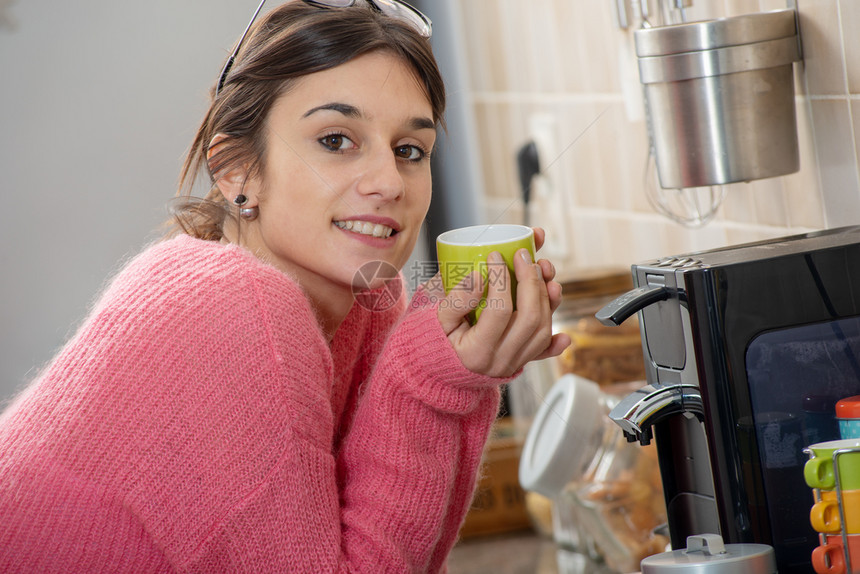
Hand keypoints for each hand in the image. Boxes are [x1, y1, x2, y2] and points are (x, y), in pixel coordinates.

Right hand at [435, 227, 570, 377]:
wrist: (439, 372)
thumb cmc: (436, 340)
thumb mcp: (436, 321)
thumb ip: (455, 300)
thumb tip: (479, 277)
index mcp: (476, 351)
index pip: (499, 310)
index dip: (501, 279)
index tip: (496, 255)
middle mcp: (500, 361)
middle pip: (529, 318)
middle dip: (531, 281)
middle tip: (524, 256)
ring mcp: (513, 363)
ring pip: (542, 329)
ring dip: (548, 298)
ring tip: (543, 270)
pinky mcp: (519, 362)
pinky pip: (543, 351)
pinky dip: (555, 340)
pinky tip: (564, 333)